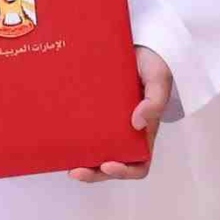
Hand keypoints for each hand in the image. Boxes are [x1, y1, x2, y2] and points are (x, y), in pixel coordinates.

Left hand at [72, 47, 173, 182]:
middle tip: (76, 171)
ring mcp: (109, 125)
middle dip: (95, 173)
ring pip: (96, 153)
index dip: (125, 172)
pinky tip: (61, 140)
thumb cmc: (154, 66)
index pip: (139, 164)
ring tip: (66, 162)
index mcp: (145, 134)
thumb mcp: (159, 81)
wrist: (140, 46)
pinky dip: (75, 141)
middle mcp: (126, 134)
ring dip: (82, 162)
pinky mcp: (95, 114)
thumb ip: (154, 102)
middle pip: (112, 165)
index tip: (108, 165)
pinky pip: (85, 132)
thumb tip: (136, 123)